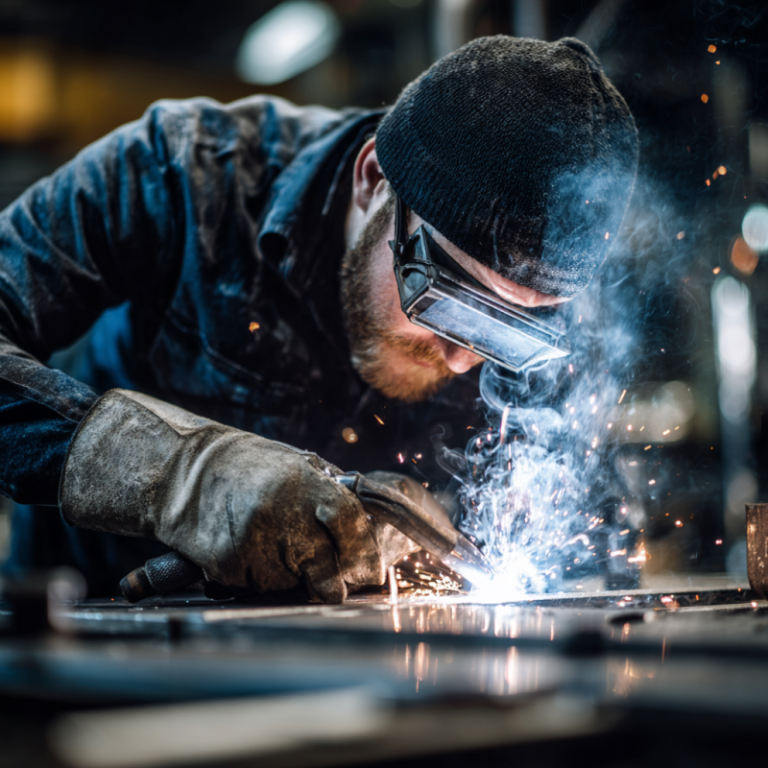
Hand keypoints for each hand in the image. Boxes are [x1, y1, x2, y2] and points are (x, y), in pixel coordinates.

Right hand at [60, 390, 408, 601]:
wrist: (184, 473)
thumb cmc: (248, 468)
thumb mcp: (296, 465)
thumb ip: (329, 493)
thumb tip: (366, 527)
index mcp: (304, 482)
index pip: (350, 523)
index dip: (364, 550)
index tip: (370, 568)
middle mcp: (281, 511)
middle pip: (326, 566)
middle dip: (336, 579)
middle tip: (337, 580)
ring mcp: (253, 540)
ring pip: (294, 582)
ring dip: (295, 576)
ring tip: (280, 548)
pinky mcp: (228, 564)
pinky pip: (261, 587)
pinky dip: (264, 578)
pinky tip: (254, 552)